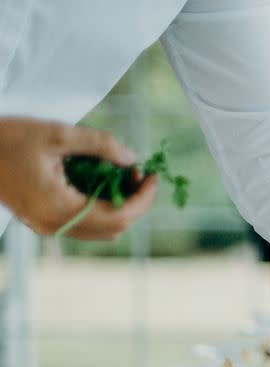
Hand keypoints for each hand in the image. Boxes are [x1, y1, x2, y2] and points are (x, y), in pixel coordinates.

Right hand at [0, 117, 157, 239]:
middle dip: (133, 201)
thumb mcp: (56, 133)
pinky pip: (83, 223)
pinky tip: (100, 180)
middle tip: (137, 172)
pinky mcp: (43, 222)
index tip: (153, 177)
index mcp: (58, 208)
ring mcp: (48, 227)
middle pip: (114, 227)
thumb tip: (131, 158)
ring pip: (100, 228)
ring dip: (118, 204)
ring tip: (121, 173)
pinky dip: (99, 205)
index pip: (119, 217)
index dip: (143, 199)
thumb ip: (99, 145)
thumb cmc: (6, 137)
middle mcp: (54, 226)